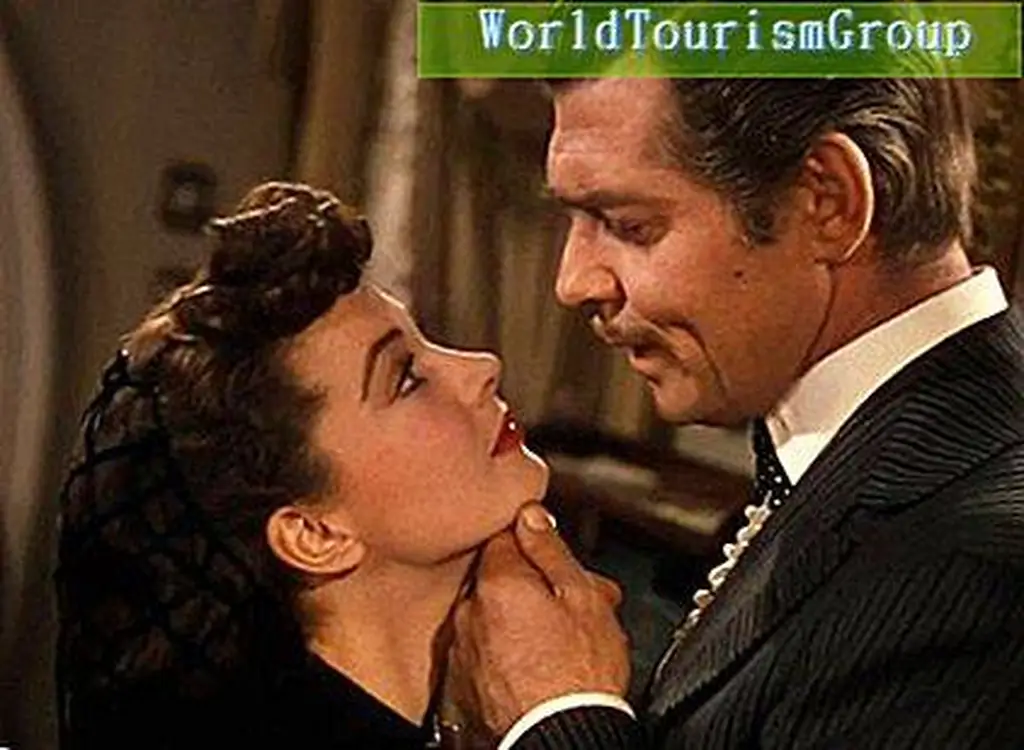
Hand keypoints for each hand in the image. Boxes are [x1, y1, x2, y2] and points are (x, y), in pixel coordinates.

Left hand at [449, 503, 630, 736]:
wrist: (559, 743)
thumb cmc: (577, 678)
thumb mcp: (583, 599)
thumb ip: (551, 550)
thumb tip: (530, 516)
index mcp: (498, 585)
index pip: (505, 538)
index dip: (538, 549)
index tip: (557, 564)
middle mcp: (468, 615)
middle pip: (498, 582)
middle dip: (532, 588)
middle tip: (572, 609)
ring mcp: (461, 654)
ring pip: (490, 620)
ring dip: (518, 623)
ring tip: (559, 647)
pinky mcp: (459, 688)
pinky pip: (481, 656)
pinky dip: (503, 657)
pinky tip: (535, 670)